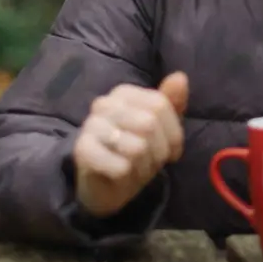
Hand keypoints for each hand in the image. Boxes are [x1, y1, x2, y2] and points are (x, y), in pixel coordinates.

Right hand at [72, 72, 188, 217]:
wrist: (106, 184)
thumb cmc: (137, 152)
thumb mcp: (163, 127)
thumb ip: (172, 102)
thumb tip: (180, 77)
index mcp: (124, 93)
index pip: (160, 105)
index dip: (174, 134)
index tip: (172, 151)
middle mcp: (104, 103)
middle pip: (149, 124)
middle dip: (159, 152)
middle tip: (150, 161)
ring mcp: (90, 126)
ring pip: (137, 147)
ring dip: (144, 166)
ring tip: (136, 168)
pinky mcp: (82, 151)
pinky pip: (121, 166)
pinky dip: (128, 176)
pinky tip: (120, 175)